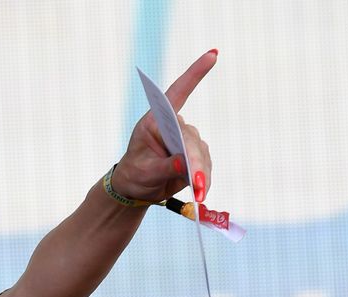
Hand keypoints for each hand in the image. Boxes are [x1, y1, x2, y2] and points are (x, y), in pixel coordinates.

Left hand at [113, 50, 216, 203]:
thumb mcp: (145, 172)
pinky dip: (204, 178)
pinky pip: (205, 164)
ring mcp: (186, 139)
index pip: (177, 93)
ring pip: (201, 153)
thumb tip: (185, 165)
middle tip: (197, 184)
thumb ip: (165, 168)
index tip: (213, 54)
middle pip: (190, 139)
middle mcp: (173, 125)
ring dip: (201, 173)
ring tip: (198, 192)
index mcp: (155, 121)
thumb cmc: (134, 174)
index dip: (195, 73)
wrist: (135, 188)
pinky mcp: (195, 153)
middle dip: (194, 162)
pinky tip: (200, 190)